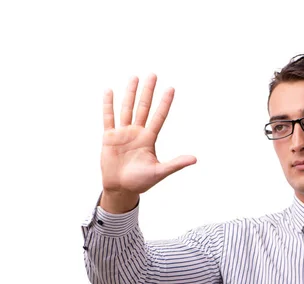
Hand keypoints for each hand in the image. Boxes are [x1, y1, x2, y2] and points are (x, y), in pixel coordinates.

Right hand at [100, 74, 195, 211]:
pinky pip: (108, 118)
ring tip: (135, 77)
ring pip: (127, 108)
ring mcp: (123, 133)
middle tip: (153, 74)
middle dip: (148, 91)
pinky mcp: (109, 137)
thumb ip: (175, 164)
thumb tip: (195, 159)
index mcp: (149, 139)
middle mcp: (137, 132)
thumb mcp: (159, 172)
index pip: (159, 117)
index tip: (171, 88)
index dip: (165, 103)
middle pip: (144, 107)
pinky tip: (109, 91)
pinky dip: (108, 105)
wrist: (121, 189)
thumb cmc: (140, 182)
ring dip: (130, 93)